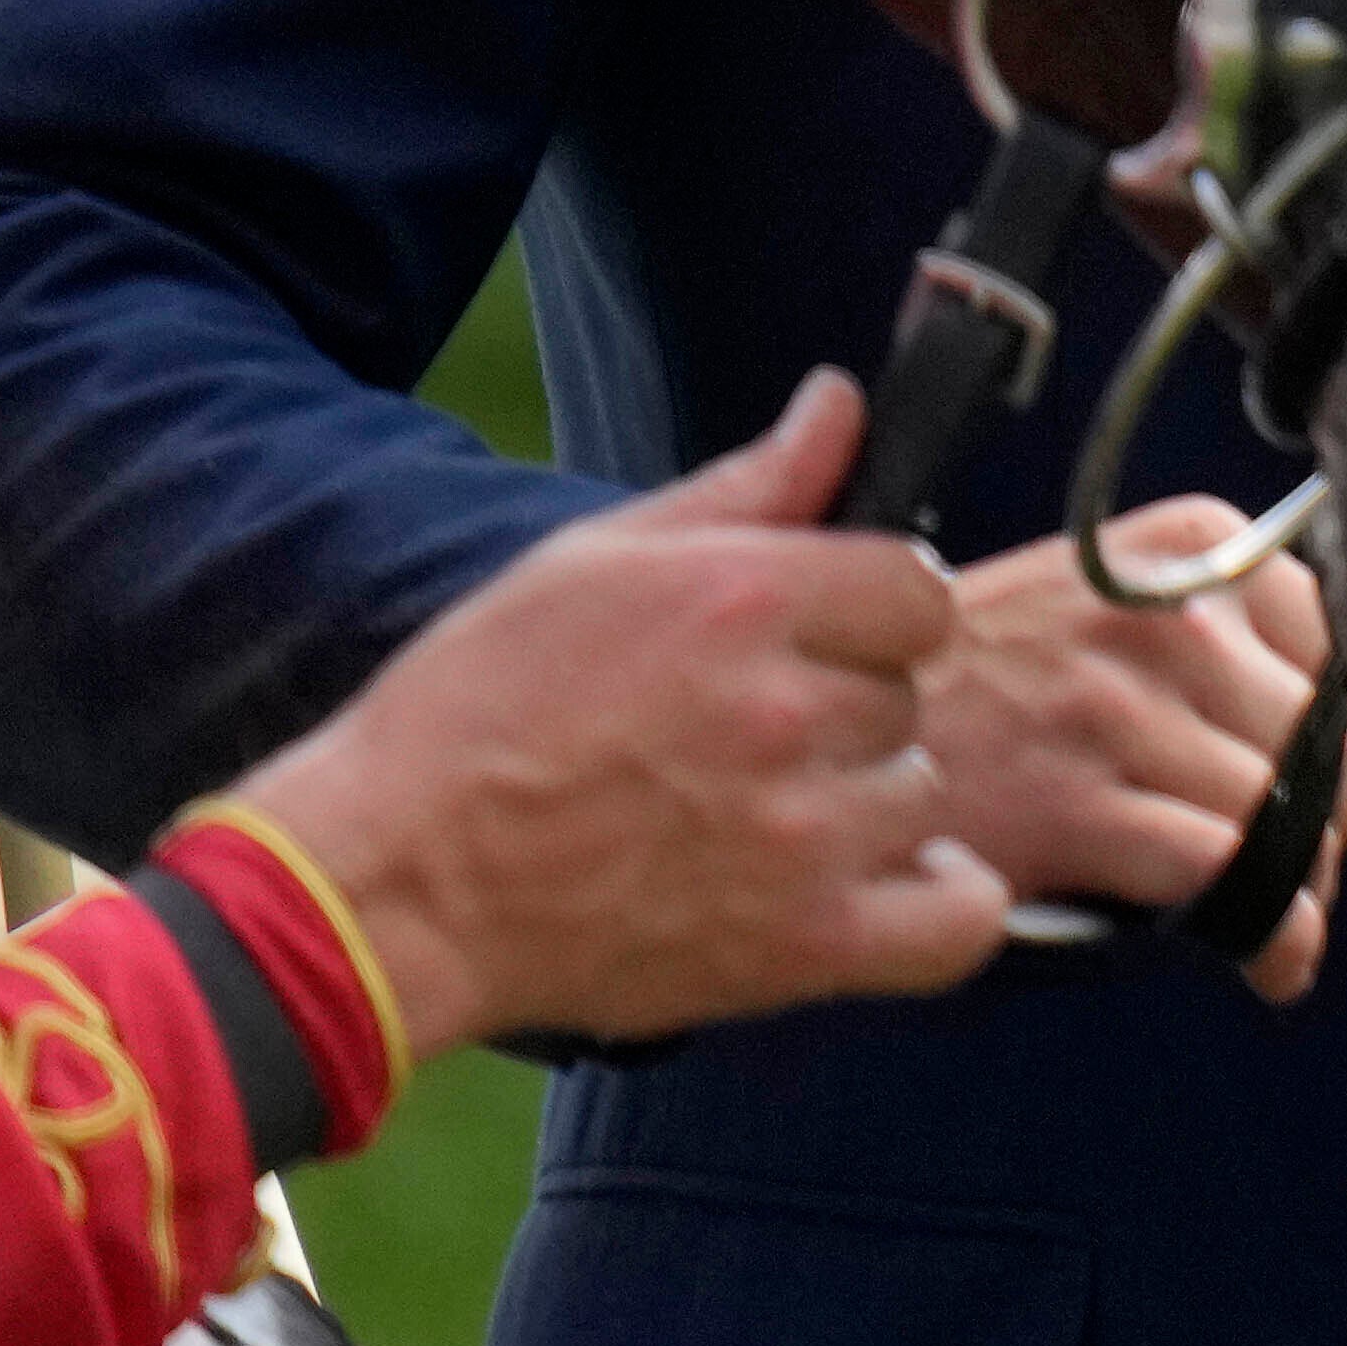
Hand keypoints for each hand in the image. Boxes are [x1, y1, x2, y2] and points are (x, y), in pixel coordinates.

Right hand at [222, 374, 1005, 1060]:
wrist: (387, 885)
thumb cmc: (470, 716)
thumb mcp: (594, 562)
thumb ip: (749, 485)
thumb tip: (841, 402)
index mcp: (746, 598)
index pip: (918, 586)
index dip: (870, 614)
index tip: (813, 643)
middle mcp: (789, 708)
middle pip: (909, 692)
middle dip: (844, 709)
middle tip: (745, 741)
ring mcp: (803, 832)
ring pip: (918, 791)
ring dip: (862, 805)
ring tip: (758, 818)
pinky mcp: (802, 943)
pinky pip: (959, 916)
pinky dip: (938, 902)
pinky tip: (871, 884)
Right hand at [926, 497, 1346, 1002]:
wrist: (812, 746)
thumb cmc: (982, 701)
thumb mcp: (1150, 663)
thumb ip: (1328, 718)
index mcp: (1193, 547)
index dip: (1341, 744)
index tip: (1293, 780)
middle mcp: (1167, 614)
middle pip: (1332, 752)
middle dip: (1325, 830)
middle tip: (1275, 866)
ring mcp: (1118, 705)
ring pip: (1292, 819)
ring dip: (1299, 892)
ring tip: (1265, 912)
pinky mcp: (1074, 800)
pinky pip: (1233, 876)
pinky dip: (1269, 934)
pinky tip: (1263, 959)